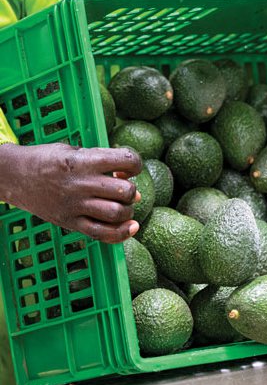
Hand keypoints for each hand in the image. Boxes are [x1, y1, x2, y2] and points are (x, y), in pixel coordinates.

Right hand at [0, 143, 141, 243]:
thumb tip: (134, 187)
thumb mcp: (74, 151)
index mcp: (83, 161)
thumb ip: (103, 163)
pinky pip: (102, 234)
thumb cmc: (49, 160)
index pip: (126, 160)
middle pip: (125, 191)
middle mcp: (80, 183)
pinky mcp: (69, 222)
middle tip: (123, 191)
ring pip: (117, 213)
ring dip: (128, 211)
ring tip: (122, 207)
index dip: (135, 165)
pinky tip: (131, 227)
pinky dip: (121, 234)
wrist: (13, 175)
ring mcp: (74, 205)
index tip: (128, 169)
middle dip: (132, 191)